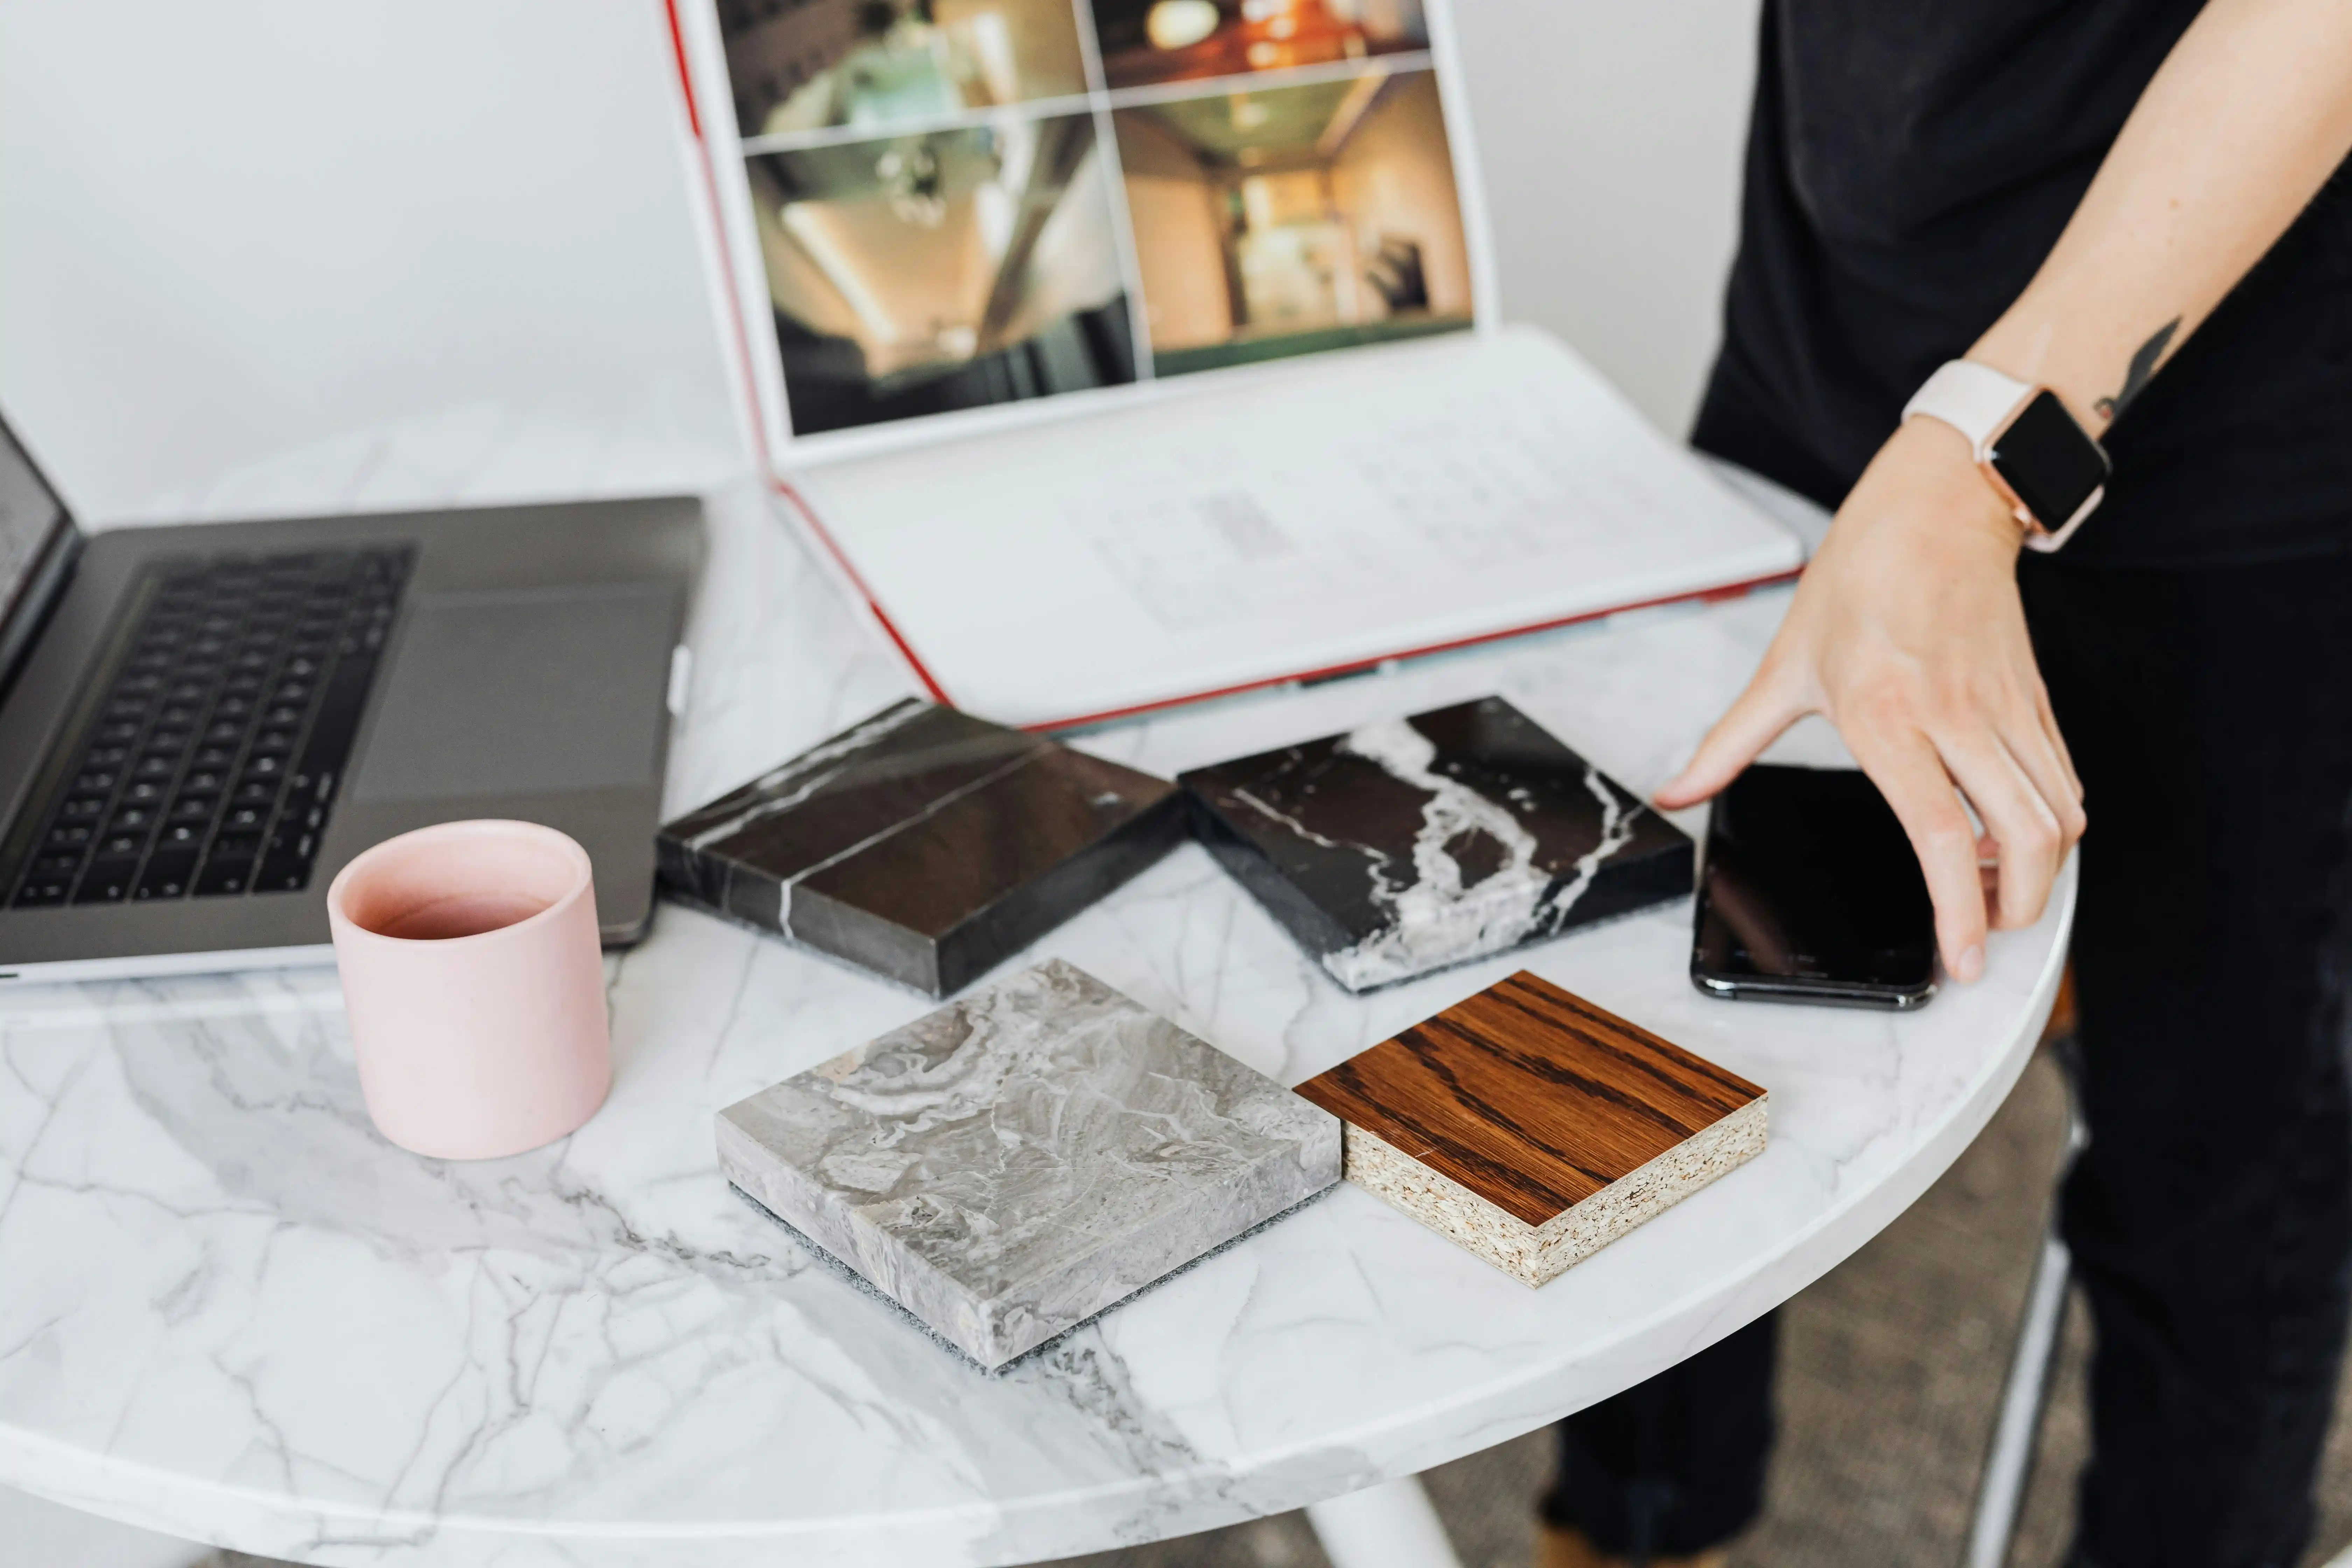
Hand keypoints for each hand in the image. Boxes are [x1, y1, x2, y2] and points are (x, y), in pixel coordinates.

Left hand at [1657, 417, 2085, 982]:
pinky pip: (2062, 780)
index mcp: (1888, 717)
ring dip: (2038, 872)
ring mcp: (2005, 709)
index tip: (1962, 960)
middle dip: (2018, 910)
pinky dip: (2050, 824)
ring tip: (1993, 889)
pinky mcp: (2036, 699)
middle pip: (2024, 841)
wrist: (1935, 508)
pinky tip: (2008, 833)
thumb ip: (1728, 744)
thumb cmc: (1858, 582)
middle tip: (1985, 935)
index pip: (1940, 834)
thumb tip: (1676, 792)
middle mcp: (1956, 718)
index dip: (1958, 911)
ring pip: (2058, 817)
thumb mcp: (1783, 667)